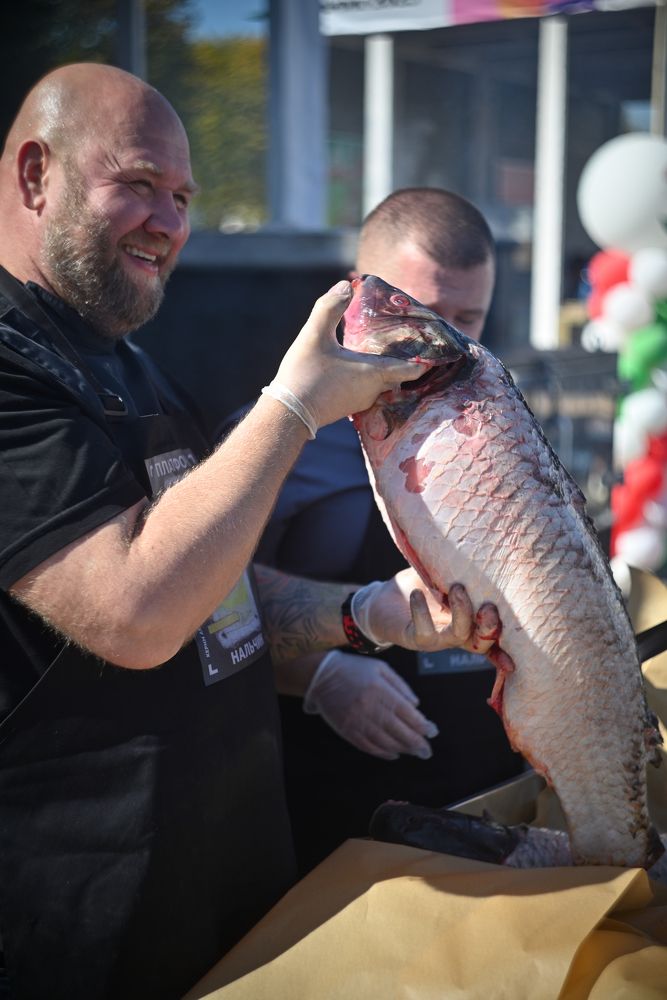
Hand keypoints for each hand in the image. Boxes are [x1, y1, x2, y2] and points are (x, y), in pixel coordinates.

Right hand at [272, 281, 426, 429]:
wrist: (287, 413)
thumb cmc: (304, 374)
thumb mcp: (314, 334)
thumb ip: (330, 306)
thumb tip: (347, 285)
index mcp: (374, 373)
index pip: (413, 368)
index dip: (425, 358)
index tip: (433, 347)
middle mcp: (374, 390)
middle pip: (398, 374)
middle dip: (404, 358)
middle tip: (404, 339)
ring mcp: (362, 402)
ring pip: (382, 382)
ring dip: (384, 367)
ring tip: (381, 348)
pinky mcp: (348, 407)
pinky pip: (368, 389)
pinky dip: (369, 377)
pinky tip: (358, 364)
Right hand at [303, 649, 438, 759]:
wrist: (322, 676)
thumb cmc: (355, 670)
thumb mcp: (380, 668)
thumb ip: (400, 685)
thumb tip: (416, 705)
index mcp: (380, 690)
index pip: (407, 713)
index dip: (422, 725)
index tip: (433, 732)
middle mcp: (370, 708)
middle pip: (399, 731)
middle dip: (417, 743)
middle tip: (427, 751)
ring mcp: (358, 721)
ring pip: (385, 742)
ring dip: (403, 750)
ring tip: (415, 753)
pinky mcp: (347, 730)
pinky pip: (368, 746)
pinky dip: (383, 753)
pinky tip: (394, 754)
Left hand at [355, 568, 513, 666]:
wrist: (383, 600)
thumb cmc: (421, 585)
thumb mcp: (444, 575)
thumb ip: (462, 571)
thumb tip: (485, 549)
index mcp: (471, 621)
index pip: (495, 633)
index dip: (509, 640)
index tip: (523, 639)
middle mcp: (459, 634)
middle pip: (483, 641)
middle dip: (490, 626)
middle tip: (490, 606)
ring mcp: (439, 639)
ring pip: (459, 635)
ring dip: (462, 614)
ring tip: (457, 588)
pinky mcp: (415, 639)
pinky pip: (423, 631)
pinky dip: (422, 612)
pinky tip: (417, 594)